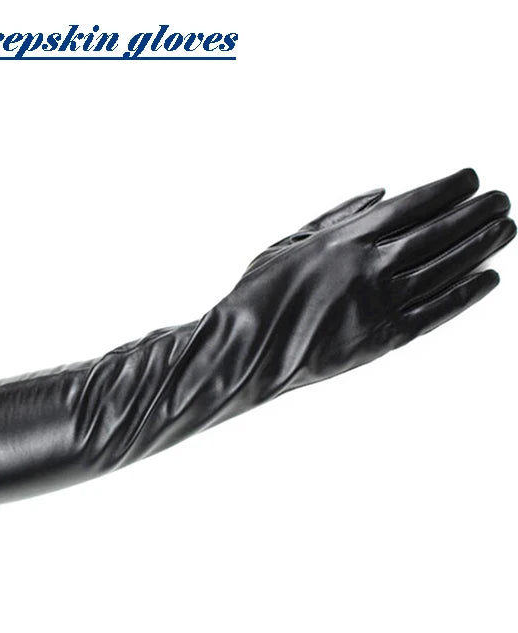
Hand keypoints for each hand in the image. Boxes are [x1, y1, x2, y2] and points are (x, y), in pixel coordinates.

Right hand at [218, 168, 513, 392]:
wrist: (244, 351)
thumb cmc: (258, 295)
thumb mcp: (288, 241)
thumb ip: (336, 216)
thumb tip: (383, 192)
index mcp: (342, 240)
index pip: (410, 206)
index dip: (447, 190)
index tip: (471, 179)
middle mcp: (366, 268)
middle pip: (436, 234)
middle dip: (475, 214)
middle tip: (501, 200)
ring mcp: (377, 305)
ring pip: (443, 269)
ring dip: (480, 248)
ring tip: (505, 230)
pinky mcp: (381, 339)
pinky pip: (434, 312)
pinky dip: (464, 295)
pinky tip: (487, 278)